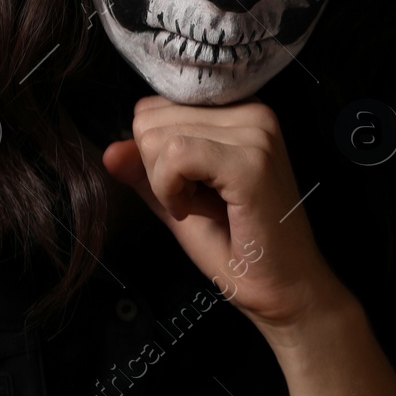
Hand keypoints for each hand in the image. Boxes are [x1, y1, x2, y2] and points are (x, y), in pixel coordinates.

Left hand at [102, 95, 350, 343]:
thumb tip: (110, 151)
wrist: (284, 288)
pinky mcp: (250, 161)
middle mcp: (252, 111)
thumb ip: (145, 173)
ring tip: (205, 206)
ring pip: (157, 138)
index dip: (154, 156)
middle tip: (199, 201)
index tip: (191, 187)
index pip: (155, 108)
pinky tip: (196, 210)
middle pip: (149, 120)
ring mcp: (255, 133)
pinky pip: (175, 156)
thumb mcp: (179, 202)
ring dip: (166, 184)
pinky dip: (171, 190)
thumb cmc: (239, 249)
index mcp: (239, 112)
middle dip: (157, 171)